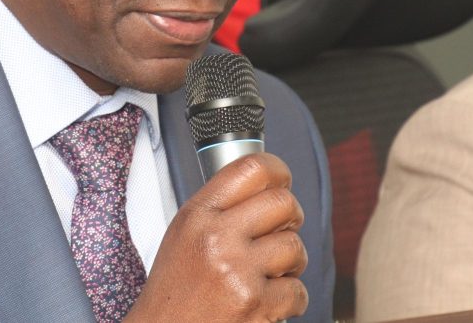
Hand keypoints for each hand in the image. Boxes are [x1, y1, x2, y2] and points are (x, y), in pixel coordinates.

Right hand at [126, 152, 307, 322]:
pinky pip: (298, 290)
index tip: (282, 181)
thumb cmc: (175, 292)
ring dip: (291, 264)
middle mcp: (217, 238)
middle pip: (283, 203)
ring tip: (269, 275)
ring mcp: (238, 272)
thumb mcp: (184, 236)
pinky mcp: (256, 305)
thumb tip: (267, 187)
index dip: (277, 171)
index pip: (251, 168)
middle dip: (291, 219)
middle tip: (280, 233)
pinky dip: (289, 300)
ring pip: (295, 247)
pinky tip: (266, 303)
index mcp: (197, 215)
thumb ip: (220, 209)